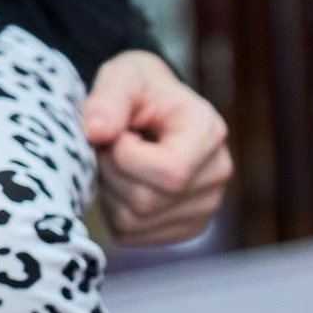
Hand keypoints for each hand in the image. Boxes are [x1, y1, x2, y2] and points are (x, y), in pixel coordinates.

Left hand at [83, 50, 231, 245]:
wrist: (156, 110)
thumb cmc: (140, 91)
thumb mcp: (123, 78)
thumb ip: (107, 99)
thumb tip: (95, 132)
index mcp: (209, 132)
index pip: (171, 173)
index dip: (127, 158)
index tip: (120, 134)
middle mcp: (217, 174)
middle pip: (147, 201)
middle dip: (112, 172)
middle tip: (112, 146)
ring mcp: (206, 207)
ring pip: (134, 221)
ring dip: (110, 192)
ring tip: (120, 163)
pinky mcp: (186, 228)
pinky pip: (131, 234)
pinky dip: (113, 211)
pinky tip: (125, 184)